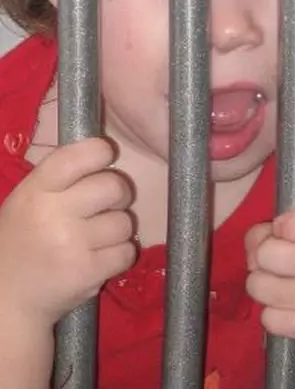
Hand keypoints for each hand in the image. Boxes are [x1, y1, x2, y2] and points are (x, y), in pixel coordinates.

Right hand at [0, 138, 135, 326]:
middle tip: (108, 204)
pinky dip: (121, 255)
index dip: (100, 151)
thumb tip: (104, 149)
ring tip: (98, 237)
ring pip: (125, 222)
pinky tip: (101, 257)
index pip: (76, 157)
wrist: (8, 299)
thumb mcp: (27, 199)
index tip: (106, 155)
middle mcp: (53, 215)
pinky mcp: (88, 274)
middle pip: (113, 187)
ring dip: (118, 229)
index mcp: (35, 191)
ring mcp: (72, 245)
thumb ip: (60, 177)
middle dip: (119, 194)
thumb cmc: (22, 240)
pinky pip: (127, 252)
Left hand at [245, 205, 294, 351]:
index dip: (294, 224)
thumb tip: (256, 246)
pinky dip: (267, 314)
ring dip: (259, 286)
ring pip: (284, 293)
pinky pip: (280, 321)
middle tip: (260, 258)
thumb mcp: (292, 235)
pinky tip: (275, 307)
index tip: (278, 227)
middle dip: (267, 256)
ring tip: (263, 282)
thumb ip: (267, 232)